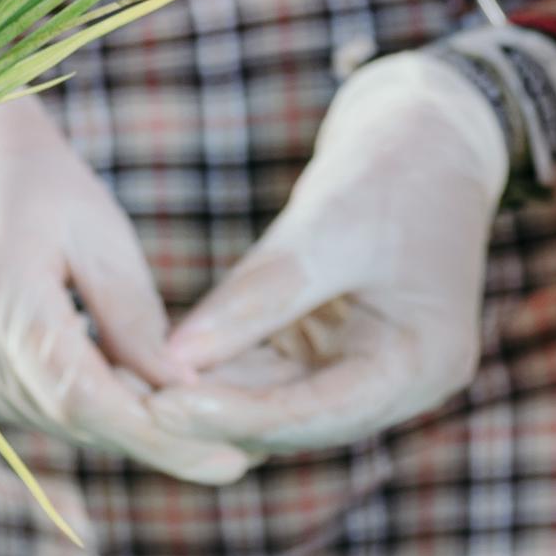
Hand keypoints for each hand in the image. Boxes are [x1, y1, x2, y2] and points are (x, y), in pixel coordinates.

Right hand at [0, 95, 251, 487]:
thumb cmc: (35, 185)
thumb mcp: (99, 234)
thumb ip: (134, 318)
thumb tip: (184, 393)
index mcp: (0, 295)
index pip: (83, 398)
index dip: (156, 438)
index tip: (226, 462)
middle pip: (70, 419)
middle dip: (146, 429)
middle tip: (220, 430)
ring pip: (48, 422)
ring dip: (108, 415)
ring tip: (163, 389)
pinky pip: (18, 410)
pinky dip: (66, 401)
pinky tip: (98, 366)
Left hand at [151, 50, 506, 455]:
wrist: (425, 133)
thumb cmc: (394, 169)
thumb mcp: (328, 226)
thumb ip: (259, 295)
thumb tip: (176, 354)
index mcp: (422, 363)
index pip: (322, 413)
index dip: (241, 414)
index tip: (165, 405)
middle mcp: (397, 384)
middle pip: (293, 421)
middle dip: (213, 412)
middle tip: (130, 398)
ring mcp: (362, 371)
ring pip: (271, 403)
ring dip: (206, 395)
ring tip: (129, 382)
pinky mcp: (328, 350)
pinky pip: (265, 371)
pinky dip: (216, 366)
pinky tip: (156, 359)